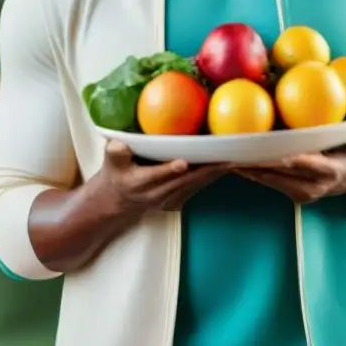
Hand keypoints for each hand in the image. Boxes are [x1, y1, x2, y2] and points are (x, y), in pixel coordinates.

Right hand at [95, 139, 229, 214]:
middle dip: (205, 169)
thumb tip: (118, 144)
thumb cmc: (117, 173)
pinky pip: (198, 187)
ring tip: (234, 158)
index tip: (183, 163)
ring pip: (195, 184)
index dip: (170, 170)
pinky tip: (226, 164)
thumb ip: (115, 152)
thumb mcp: (111, 161)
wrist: (120, 200)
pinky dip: (212, 176)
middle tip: (226, 156)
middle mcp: (157, 195)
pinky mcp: (179, 201)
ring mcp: (170, 200)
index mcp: (139, 183)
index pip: (156, 176)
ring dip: (214, 172)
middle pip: (185, 180)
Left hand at [235, 121, 345, 203]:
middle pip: (281, 174)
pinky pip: (271, 184)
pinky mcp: (294, 195)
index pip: (306, 164)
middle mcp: (314, 185)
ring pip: (271, 181)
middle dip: (257, 165)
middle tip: (235, 154)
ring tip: (227, 159)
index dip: (287, 160)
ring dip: (249, 171)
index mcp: (330, 171)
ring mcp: (303, 193)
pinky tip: (235, 164)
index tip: (269, 153)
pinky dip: (253, 174)